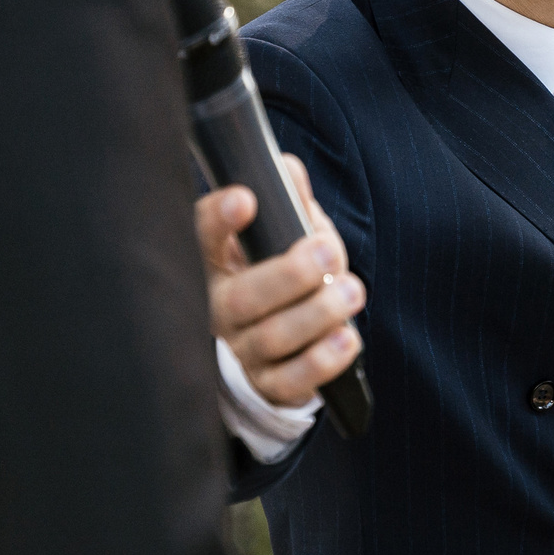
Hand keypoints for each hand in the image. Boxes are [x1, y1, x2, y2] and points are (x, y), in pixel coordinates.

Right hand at [199, 155, 363, 406]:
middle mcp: (217, 310)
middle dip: (290, 274)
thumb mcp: (279, 237)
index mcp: (212, 264)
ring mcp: (241, 351)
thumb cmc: (276, 276)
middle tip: (330, 253)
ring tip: (352, 291)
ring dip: (317, 314)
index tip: (246, 199)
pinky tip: (346, 338)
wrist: (271, 350)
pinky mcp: (268, 385)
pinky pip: (291, 381)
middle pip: (243, 298)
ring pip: (272, 338)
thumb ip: (286, 204)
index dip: (218, 219)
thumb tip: (288, 169)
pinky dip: (322, 360)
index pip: (201, 237)